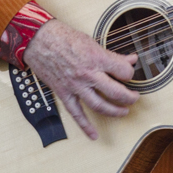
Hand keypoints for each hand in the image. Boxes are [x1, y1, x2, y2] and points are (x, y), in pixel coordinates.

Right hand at [23, 20, 139, 140]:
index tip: (129, 74)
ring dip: (115, 111)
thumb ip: (112, 54)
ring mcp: (76, 86)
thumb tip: (131, 59)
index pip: (124, 72)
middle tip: (134, 97)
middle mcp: (88, 74)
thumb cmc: (62, 37)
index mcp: (97, 58)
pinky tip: (93, 135)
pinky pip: (76, 114)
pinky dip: (85, 126)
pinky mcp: (64, 93)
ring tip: (124, 111)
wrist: (38, 40)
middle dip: (130, 97)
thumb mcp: (91, 42)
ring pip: (101, 106)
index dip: (130, 73)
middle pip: (116, 92)